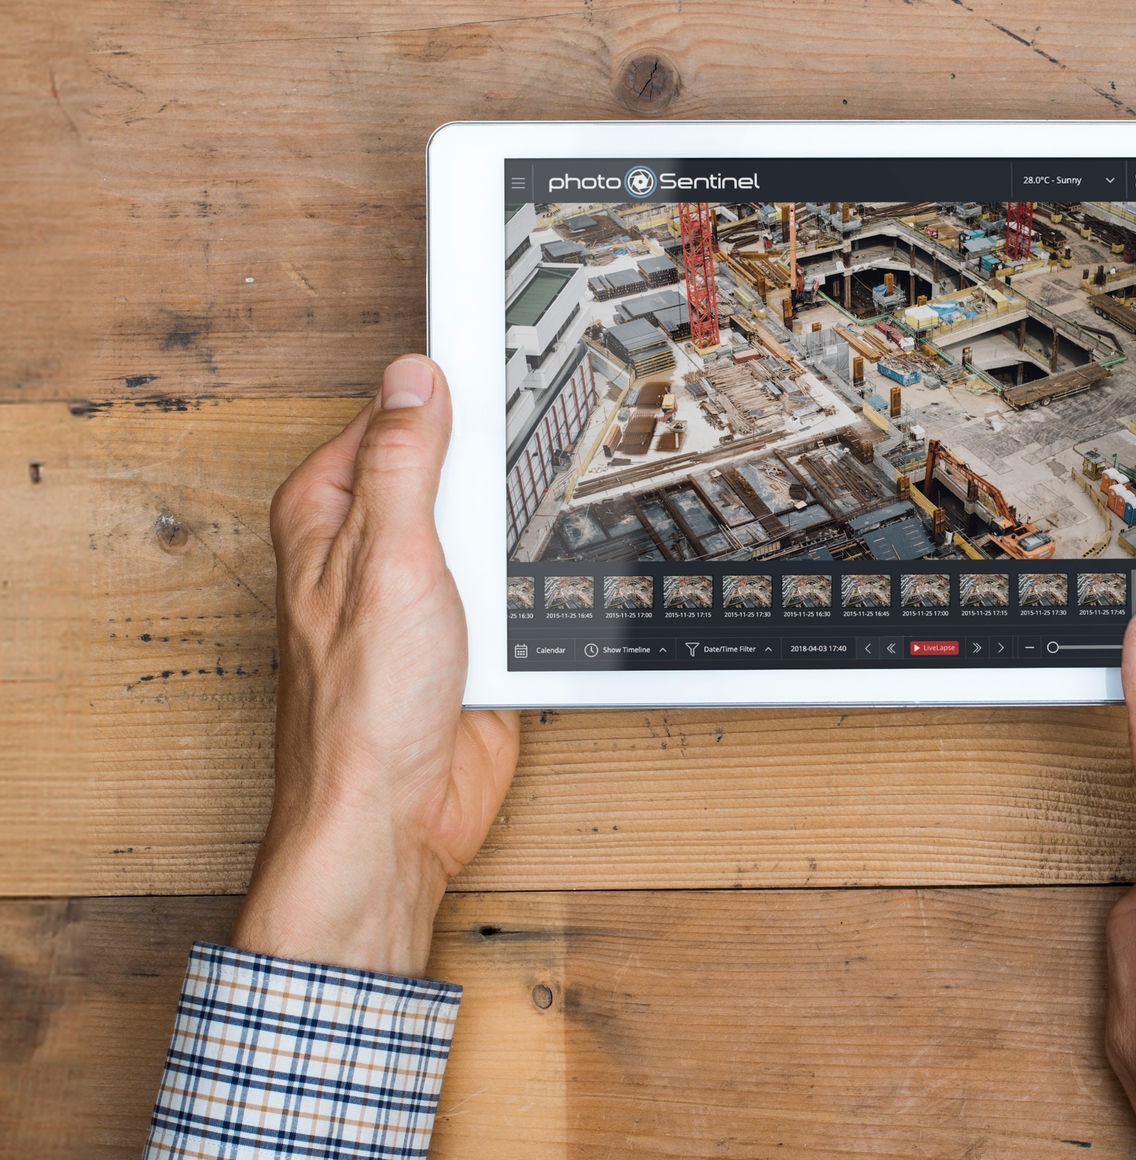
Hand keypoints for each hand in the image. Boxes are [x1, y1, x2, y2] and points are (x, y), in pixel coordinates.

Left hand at [234, 355, 519, 976]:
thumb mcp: (388, 557)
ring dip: (518, 535)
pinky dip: (535, 585)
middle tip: (530, 450)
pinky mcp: (466, 638)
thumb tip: (415, 377)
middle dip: (494, 467)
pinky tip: (544, 585)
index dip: (442, 392)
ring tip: (538, 524)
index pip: (391, 417)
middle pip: (451, 469)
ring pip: (489, 528)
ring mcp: (421, 594)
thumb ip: (406, 461)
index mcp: (328, 515)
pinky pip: (513, 588)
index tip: (492, 363)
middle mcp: (369, 550)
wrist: (397, 815)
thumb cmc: (362, 707)